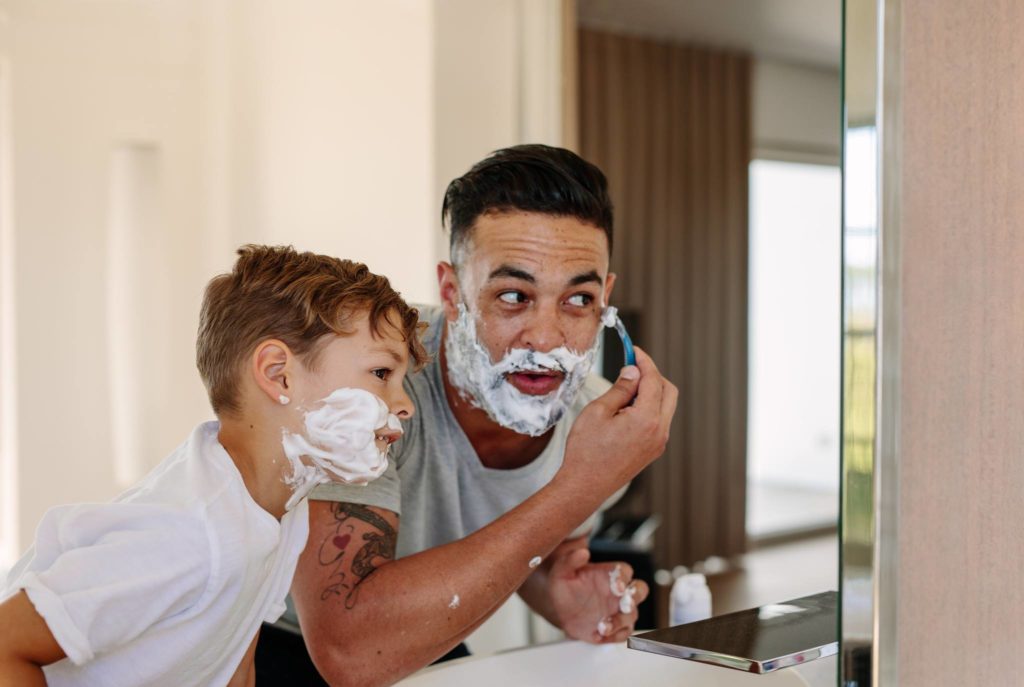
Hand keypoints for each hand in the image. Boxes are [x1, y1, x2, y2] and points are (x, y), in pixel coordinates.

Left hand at [545, 540, 649, 643]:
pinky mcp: (615, 627)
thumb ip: (570, 560)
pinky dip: (616, 635)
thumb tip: (582, 552)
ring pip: (632, 615)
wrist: (558, 609)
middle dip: (635, 597)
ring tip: (602, 627)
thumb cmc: (564, 586)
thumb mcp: (561, 571)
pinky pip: (624, 633)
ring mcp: (618, 610)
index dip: (624, 577)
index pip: (625, 571)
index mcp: (608, 574)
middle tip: (624, 605)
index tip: (617, 586)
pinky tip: (601, 635)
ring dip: (620, 621)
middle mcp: (618, 592)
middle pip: (640, 590)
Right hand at [561, 347, 677, 493]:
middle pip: (668, 391)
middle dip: (653, 375)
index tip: (634, 351)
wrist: (584, 486)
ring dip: (651, 392)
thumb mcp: (597, 412)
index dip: (644, 362)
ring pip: (666, 406)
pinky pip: (659, 421)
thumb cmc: (586, 451)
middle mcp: (659, 431)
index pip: (653, 380)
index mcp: (646, 419)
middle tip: (632, 366)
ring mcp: (659, 443)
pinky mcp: (653, 451)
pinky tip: (627, 408)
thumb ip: (619, 389)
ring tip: (625, 388)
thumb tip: (633, 372)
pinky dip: (649, 407)